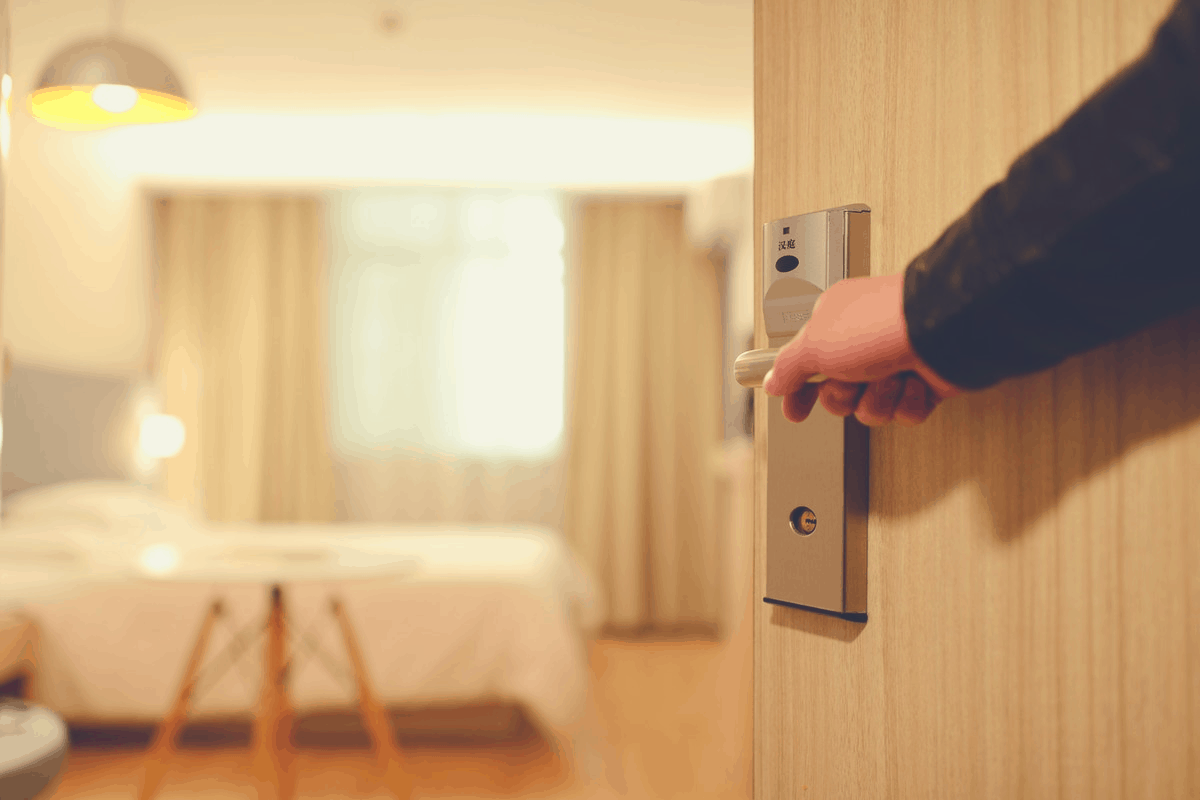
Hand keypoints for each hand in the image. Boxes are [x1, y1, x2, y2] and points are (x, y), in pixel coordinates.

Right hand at [762, 272, 962, 425]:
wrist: (943, 330)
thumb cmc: (880, 324)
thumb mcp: (814, 345)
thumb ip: (787, 367)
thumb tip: (772, 381)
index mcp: (835, 324)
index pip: (806, 365)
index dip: (798, 392)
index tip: (794, 411)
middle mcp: (864, 342)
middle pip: (838, 395)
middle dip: (845, 396)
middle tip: (853, 380)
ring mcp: (896, 361)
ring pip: (872, 407)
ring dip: (880, 398)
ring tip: (891, 375)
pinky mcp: (925, 381)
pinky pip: (905, 412)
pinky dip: (909, 401)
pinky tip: (914, 382)